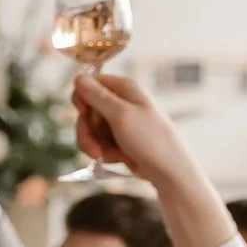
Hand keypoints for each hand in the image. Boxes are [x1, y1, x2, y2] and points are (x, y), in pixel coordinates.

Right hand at [69, 73, 196, 185]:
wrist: (168, 170)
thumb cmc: (150, 139)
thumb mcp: (121, 115)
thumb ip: (97, 96)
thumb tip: (77, 76)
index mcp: (125, 88)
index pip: (90, 83)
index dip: (82, 98)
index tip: (83, 113)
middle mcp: (122, 101)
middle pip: (87, 110)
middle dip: (87, 131)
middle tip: (94, 148)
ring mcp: (121, 121)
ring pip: (91, 128)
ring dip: (95, 144)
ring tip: (108, 156)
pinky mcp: (120, 138)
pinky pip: (100, 141)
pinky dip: (105, 151)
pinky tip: (119, 158)